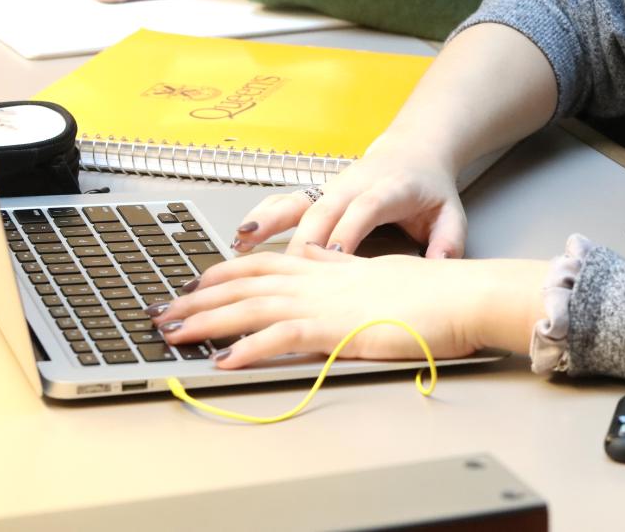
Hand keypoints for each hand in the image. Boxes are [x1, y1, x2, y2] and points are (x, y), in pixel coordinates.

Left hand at [149, 243, 545, 368]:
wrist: (461, 293)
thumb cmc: (433, 291)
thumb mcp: (382, 277)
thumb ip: (350, 277)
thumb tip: (331, 277)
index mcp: (329, 267)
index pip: (266, 262)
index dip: (225, 271)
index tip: (194, 280)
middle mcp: (319, 278)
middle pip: (245, 282)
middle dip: (198, 297)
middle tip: (163, 310)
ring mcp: (324, 302)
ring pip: (251, 306)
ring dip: (207, 321)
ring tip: (173, 334)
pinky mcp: (336, 329)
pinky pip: (281, 337)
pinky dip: (248, 349)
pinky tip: (223, 361)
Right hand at [230, 141, 468, 258]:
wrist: (413, 151)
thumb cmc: (429, 189)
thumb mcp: (451, 214)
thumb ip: (448, 242)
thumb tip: (440, 269)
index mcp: (390, 189)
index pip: (365, 208)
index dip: (348, 229)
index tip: (335, 256)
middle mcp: (355, 184)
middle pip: (324, 209)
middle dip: (305, 240)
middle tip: (287, 272)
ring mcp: (331, 186)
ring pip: (298, 202)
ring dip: (271, 222)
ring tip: (245, 242)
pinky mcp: (317, 191)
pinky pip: (286, 201)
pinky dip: (263, 215)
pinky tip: (242, 234)